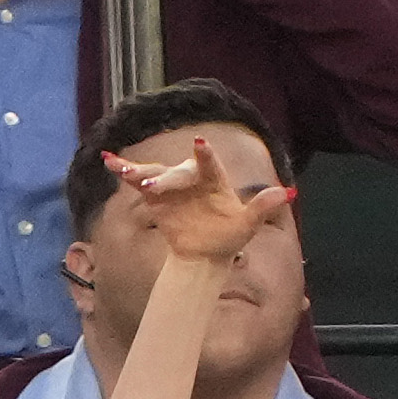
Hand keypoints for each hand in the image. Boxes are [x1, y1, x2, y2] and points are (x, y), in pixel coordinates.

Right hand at [103, 130, 292, 264]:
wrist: (204, 255)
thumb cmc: (228, 238)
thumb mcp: (247, 226)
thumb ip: (262, 208)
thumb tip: (288, 192)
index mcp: (214, 179)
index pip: (209, 164)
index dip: (204, 155)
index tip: (199, 143)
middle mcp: (191, 177)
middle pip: (177, 173)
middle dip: (165, 179)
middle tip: (151, 186)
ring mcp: (172, 185)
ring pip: (155, 173)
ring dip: (138, 172)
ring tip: (120, 168)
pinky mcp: (155, 195)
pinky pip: (138, 181)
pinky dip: (124, 171)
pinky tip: (109, 161)